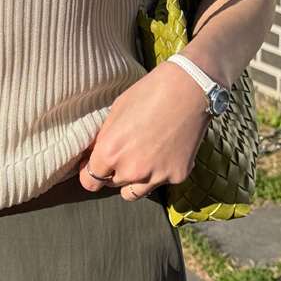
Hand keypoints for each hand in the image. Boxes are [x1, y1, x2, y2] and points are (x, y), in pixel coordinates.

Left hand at [77, 60, 213, 199]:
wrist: (191, 88)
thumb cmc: (150, 93)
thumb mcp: (116, 111)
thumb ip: (103, 138)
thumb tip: (93, 153)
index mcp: (110, 153)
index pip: (89, 181)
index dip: (89, 173)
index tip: (93, 167)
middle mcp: (131, 169)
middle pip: (112, 185)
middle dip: (113, 172)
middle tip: (123, 153)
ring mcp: (156, 176)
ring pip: (134, 192)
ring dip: (133, 180)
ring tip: (141, 158)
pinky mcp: (177, 175)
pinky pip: (160, 182)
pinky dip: (159, 172)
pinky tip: (165, 150)